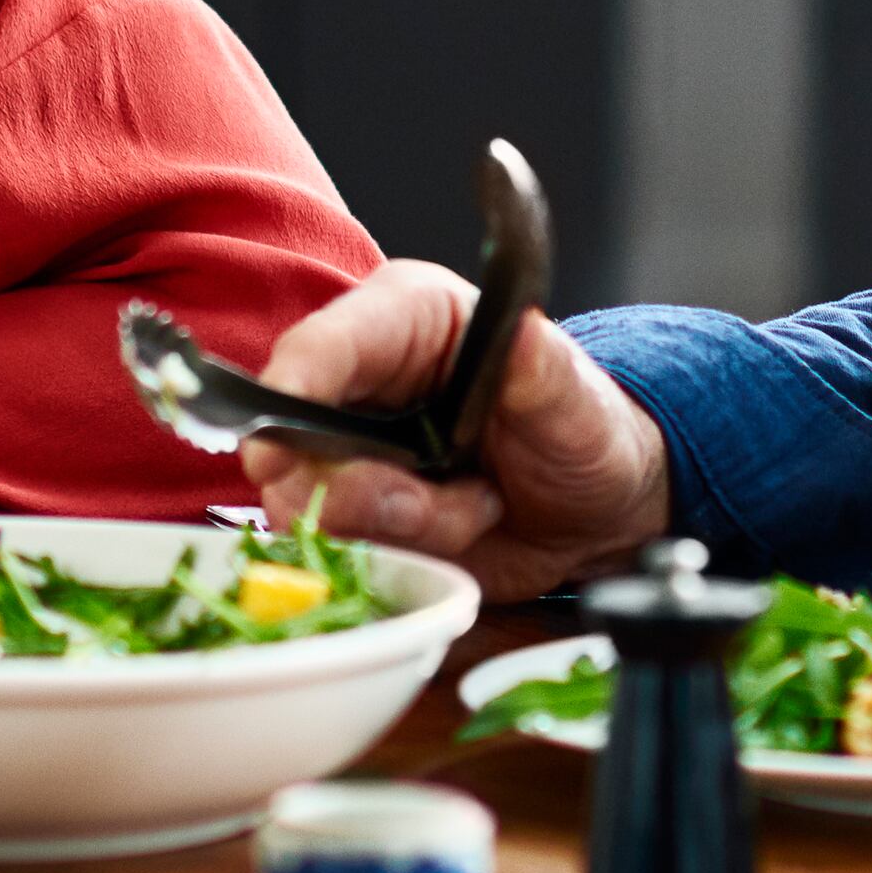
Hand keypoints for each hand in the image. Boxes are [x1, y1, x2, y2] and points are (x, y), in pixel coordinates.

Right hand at [240, 263, 672, 601]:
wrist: (596, 510)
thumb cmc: (583, 430)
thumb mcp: (576, 400)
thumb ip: (543, 370)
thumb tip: (524, 332)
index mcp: (404, 319)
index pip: (322, 346)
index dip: (292, 391)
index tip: (276, 450)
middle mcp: (361, 382)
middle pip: (289, 437)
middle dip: (353, 487)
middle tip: (430, 504)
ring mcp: (352, 453)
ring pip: (314, 505)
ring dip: (399, 524)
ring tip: (474, 506)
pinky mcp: (357, 514)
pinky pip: (345, 549)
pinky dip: (402, 553)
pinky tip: (459, 530)